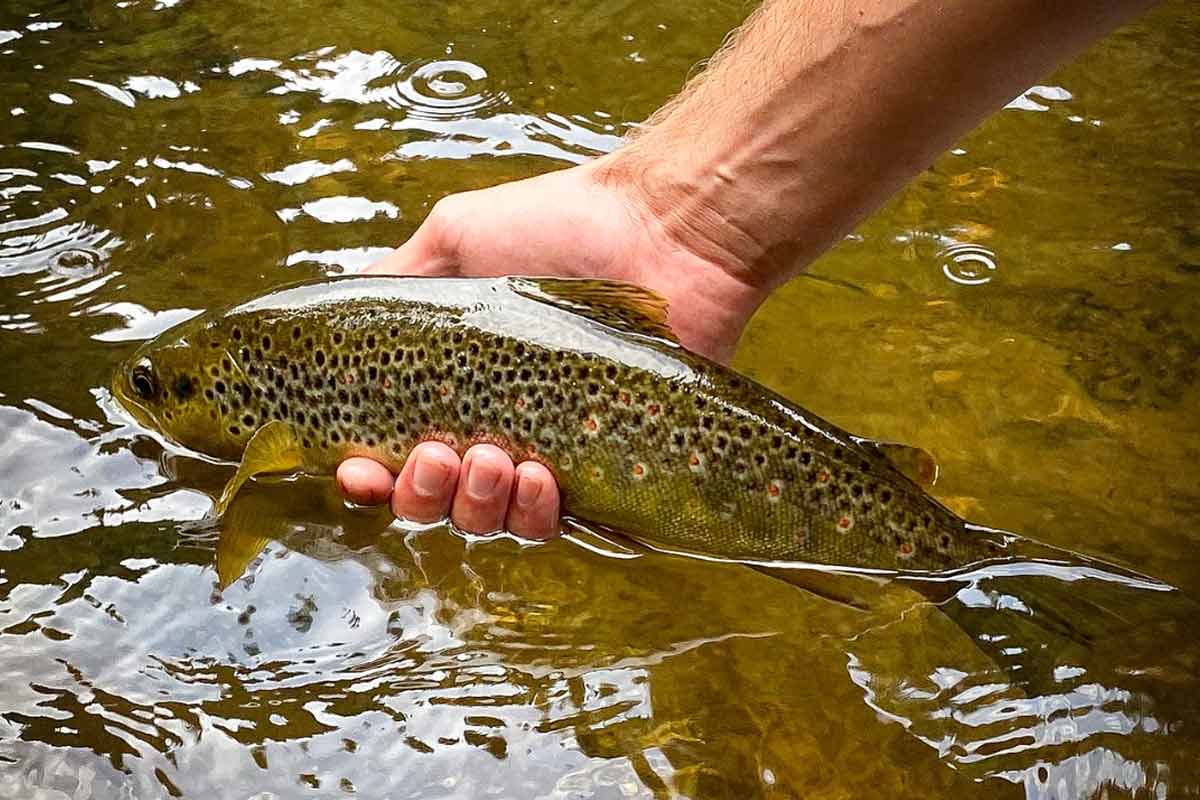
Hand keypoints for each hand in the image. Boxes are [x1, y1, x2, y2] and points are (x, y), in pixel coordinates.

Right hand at [336, 155, 766, 537]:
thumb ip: (395, 280)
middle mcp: (494, 425)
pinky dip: (534, 511)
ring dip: (476, 503)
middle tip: (437, 454)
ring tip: (494, 458)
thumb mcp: (456, 236)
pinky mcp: (604, 471)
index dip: (367, 475)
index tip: (358, 470)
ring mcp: (549, 452)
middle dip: (421, 492)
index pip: (393, 451)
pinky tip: (539, 475)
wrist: (660, 233)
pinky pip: (555, 523)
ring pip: (489, 521)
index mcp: (454, 382)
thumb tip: (327, 321)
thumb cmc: (560, 225)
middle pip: (433, 500)